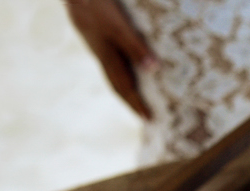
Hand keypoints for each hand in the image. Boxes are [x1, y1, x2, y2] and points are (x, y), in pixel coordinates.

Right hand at [65, 0, 157, 119]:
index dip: (137, 103)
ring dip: (125, 88)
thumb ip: (135, 46)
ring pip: (113, 73)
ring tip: (136, 99)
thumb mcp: (119, 27)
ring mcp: (98, 46)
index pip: (124, 86)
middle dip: (131, 101)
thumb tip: (153, 70)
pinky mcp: (97, 36)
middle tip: (145, 116)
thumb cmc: (96, 7)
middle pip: (117, 84)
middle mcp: (101, 54)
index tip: (149, 119)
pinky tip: (124, 69)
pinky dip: (121, 71)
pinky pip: (111, 62)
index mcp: (107, 56)